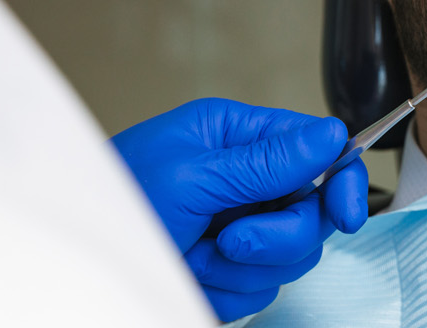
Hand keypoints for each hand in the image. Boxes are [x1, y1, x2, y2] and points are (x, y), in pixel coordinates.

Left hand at [111, 98, 368, 320]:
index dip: (341, 181)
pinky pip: (260, 290)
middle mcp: (243, 180)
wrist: (79, 263)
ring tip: (195, 254)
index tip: (347, 214)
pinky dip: (224, 290)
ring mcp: (238, 227)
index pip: (317, 150)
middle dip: (275, 235)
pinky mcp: (229, 271)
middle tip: (231, 240)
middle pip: (312, 212)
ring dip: (241, 267)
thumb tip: (330, 135)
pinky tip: (190, 273)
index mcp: (235, 136)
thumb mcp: (192, 175)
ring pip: (290, 258)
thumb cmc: (115, 199)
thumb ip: (266, 161)